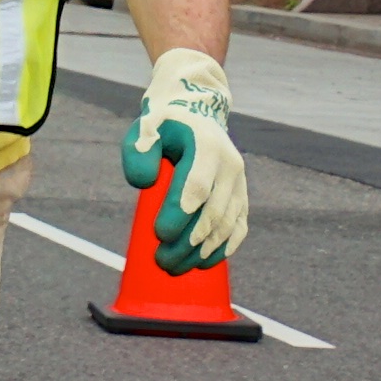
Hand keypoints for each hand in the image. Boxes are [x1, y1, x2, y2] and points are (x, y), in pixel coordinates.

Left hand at [122, 47, 248, 271]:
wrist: (196, 111)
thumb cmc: (163, 125)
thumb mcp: (144, 129)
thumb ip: (139, 154)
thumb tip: (143, 185)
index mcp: (206, 147)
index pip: (195, 187)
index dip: (179, 213)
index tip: (158, 235)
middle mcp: (230, 165)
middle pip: (211, 212)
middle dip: (187, 242)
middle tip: (161, 262)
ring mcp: (239, 182)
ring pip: (226, 223)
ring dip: (203, 251)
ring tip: (175, 268)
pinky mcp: (241, 194)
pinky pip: (239, 225)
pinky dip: (225, 247)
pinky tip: (205, 263)